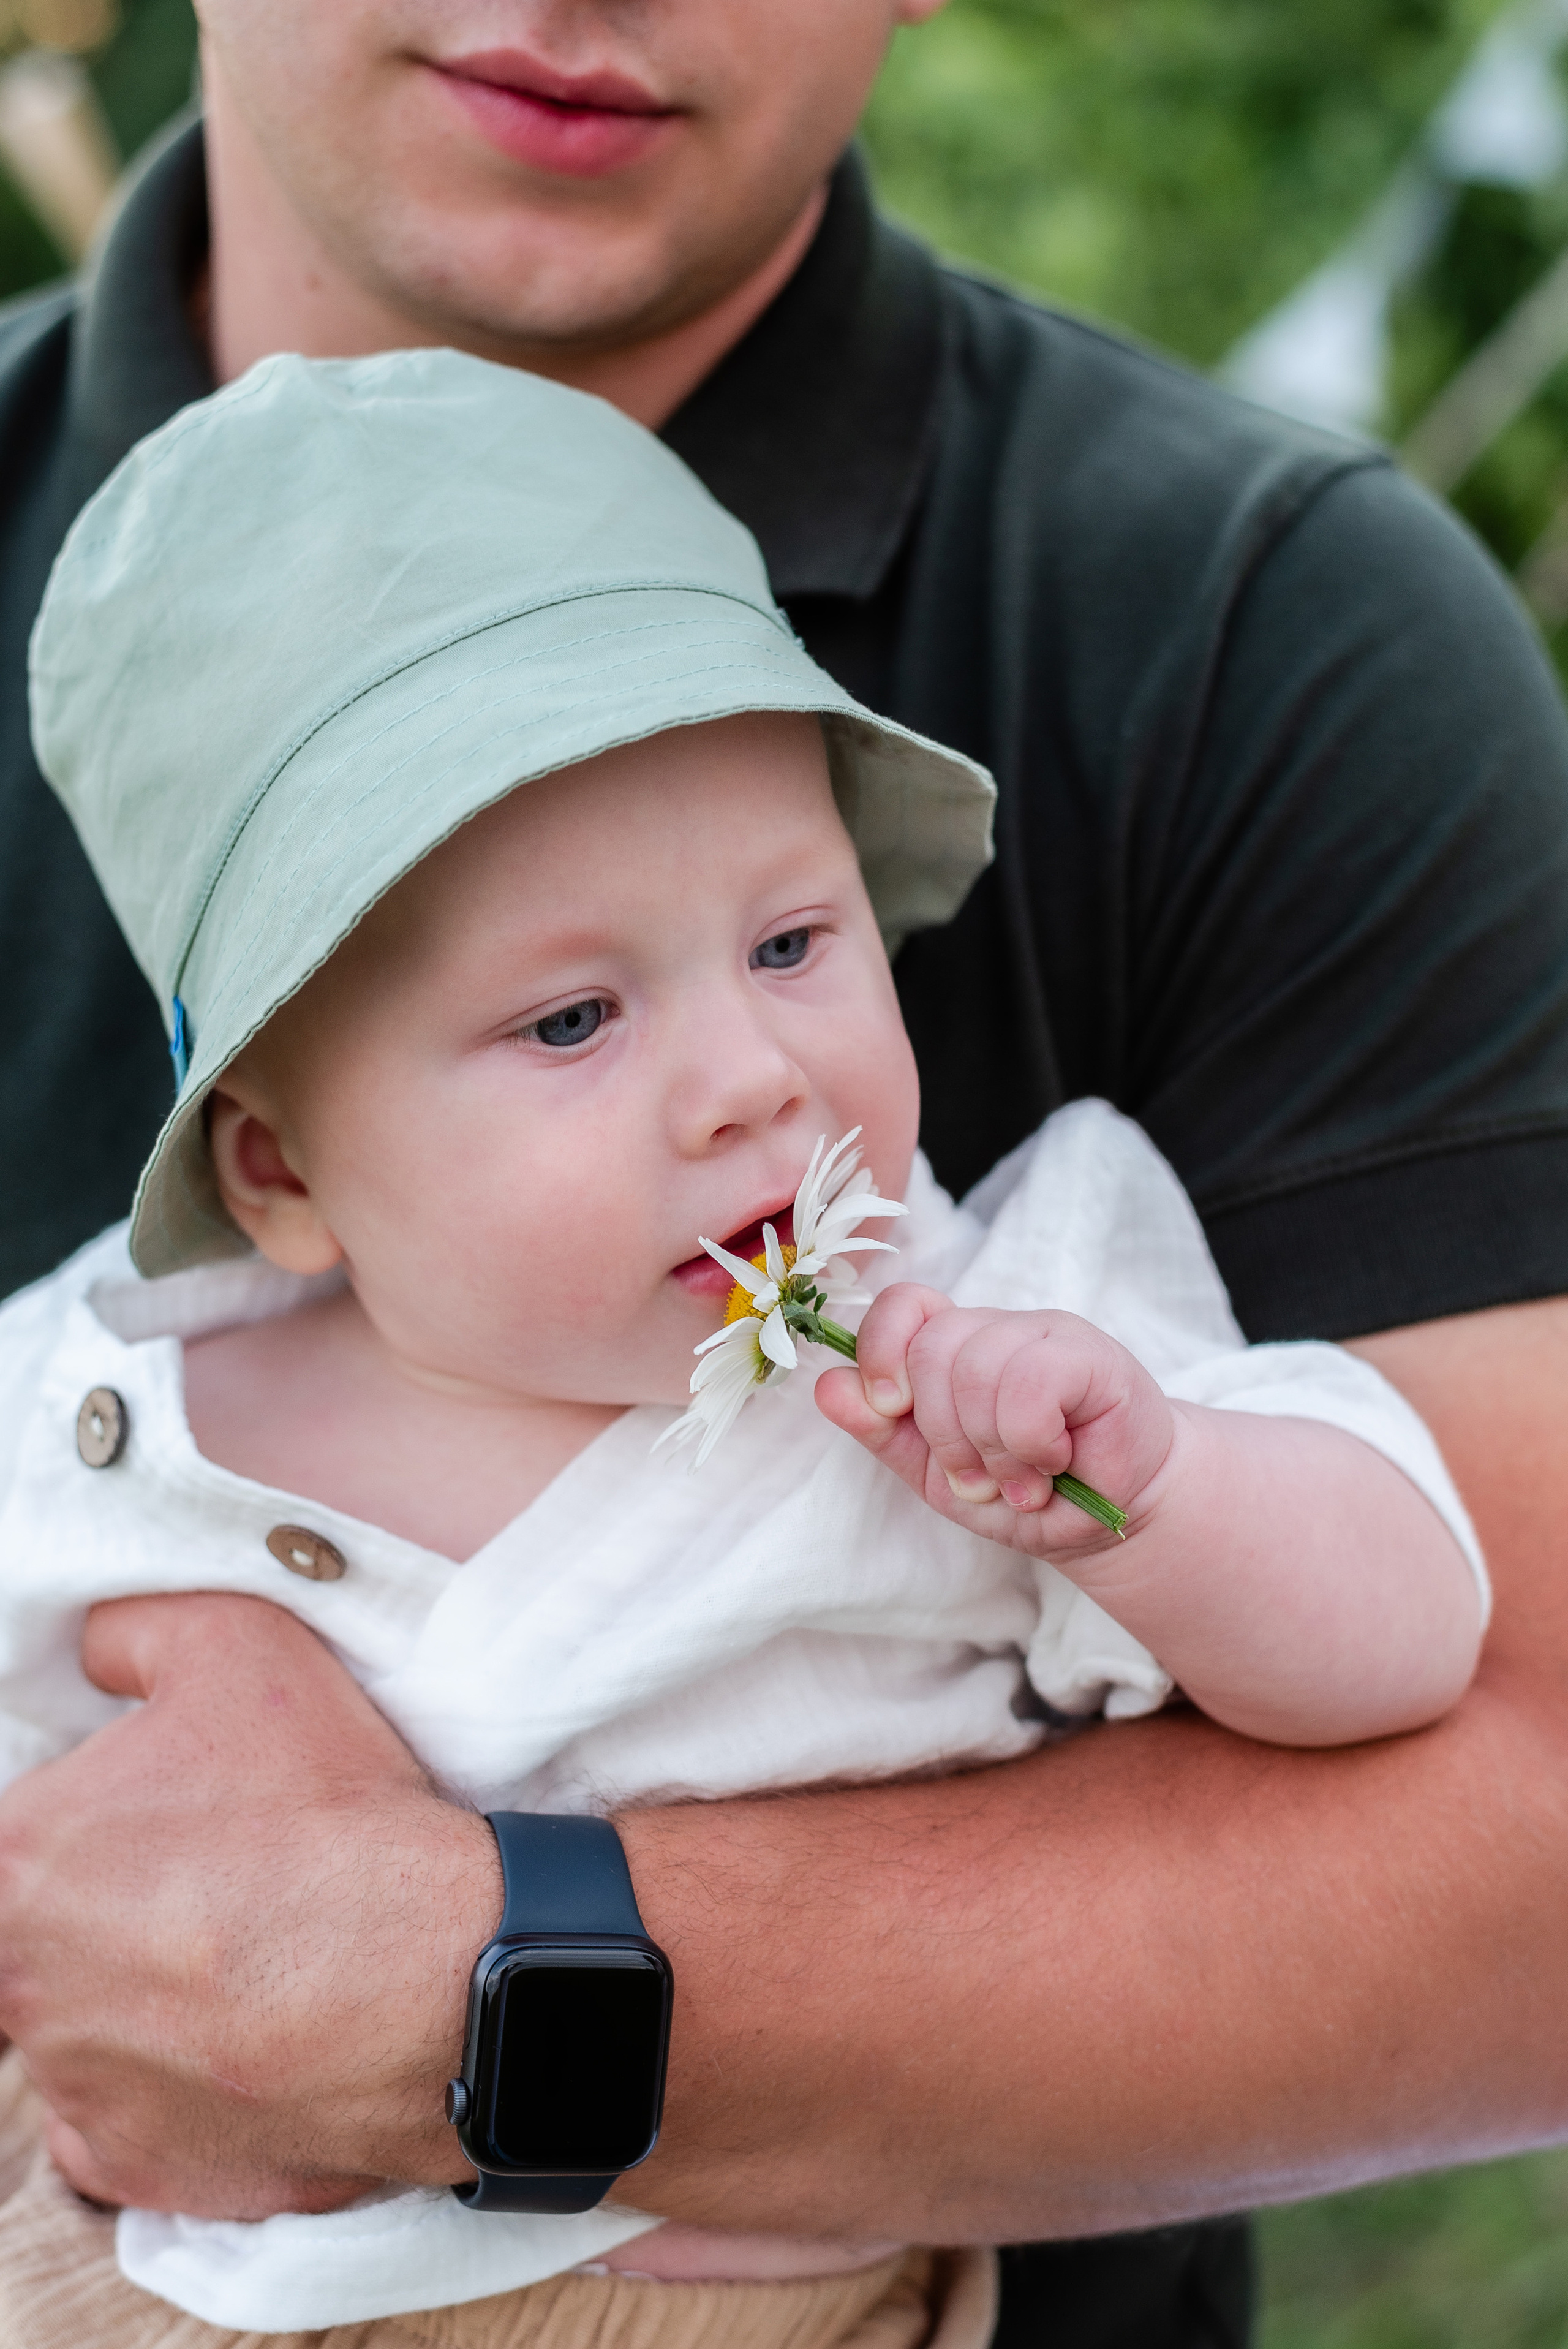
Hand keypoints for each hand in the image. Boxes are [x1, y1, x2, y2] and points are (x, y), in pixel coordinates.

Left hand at [0, 1593, 498, 2215]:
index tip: (167, 1815)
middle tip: (219, 1880)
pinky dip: (175, 2083)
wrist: (441, 1974)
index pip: (24, 1834)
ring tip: (254, 1956)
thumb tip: (98, 1650)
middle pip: (46, 1930)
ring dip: (145, 1994)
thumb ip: (132, 1634)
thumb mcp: (236, 1641)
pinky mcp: (137, 2168)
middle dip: (118, 1903)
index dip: (99, 1814)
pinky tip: (247, 2034)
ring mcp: (76, 2092)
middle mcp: (20, 1989)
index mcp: (17, 1861)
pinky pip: (125, 2123)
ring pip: (85, 2026)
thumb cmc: (331, 1811)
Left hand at [814, 1285, 1175, 1557]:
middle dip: (944, 1434)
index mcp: (954, 1346)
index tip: (890, 1408)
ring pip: (978, 1367)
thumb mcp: (938, 1474)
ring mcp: (1046, 1334)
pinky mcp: (1093, 1356)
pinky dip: (1030, 1440)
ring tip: (1020, 1483)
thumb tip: (827, 1387)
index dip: (880, 1351)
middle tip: (978, 1482)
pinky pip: (1031, 1381)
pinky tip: (1050, 1463)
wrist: (1115, 1520)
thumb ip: (883, 1431)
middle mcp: (997, 1329)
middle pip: (933, 1348)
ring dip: (991, 1448)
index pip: (902, 1305)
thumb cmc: (1028, 1493)